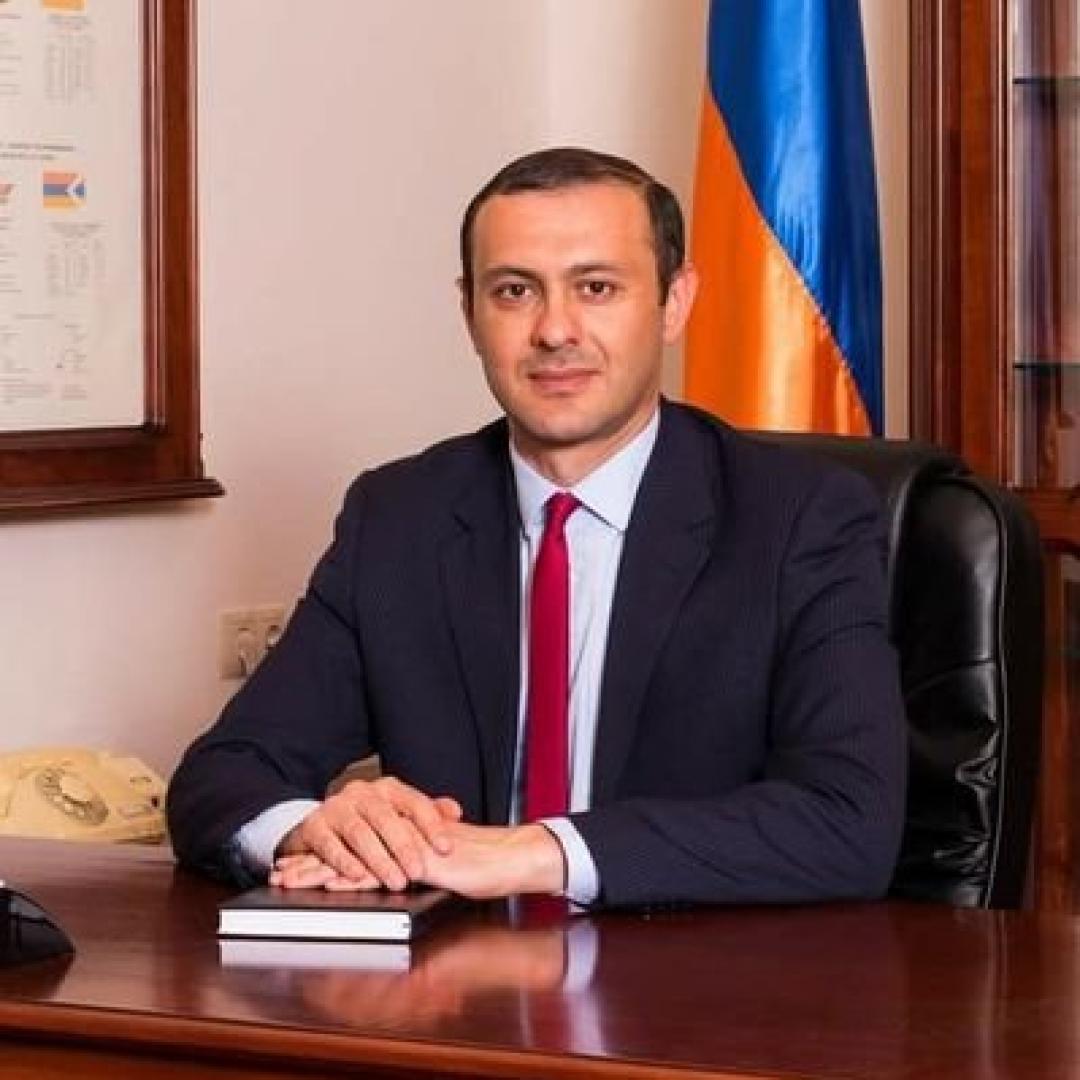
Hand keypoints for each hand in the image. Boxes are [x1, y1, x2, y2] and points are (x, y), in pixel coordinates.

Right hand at [269, 776, 461, 890]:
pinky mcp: (314, 826)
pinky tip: (357, 876)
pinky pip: (330, 845)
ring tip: (395, 880)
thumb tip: (454, 810)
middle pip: (386, 818)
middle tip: (418, 872)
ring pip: (359, 833)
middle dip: (404, 847)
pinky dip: (344, 862)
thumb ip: (427, 812)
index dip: (431, 826)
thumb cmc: (367, 822)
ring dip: (378, 860)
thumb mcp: (398, 814)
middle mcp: (362, 793)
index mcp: (388, 788)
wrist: (319, 823)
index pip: (414, 803)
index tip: (446, 847)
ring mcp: (336, 808)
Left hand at [274, 820, 566, 899]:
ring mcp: (403, 849)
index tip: (295, 865)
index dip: (324, 855)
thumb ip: (414, 865)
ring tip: (288, 879)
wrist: (504, 859)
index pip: (354, 845)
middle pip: (345, 849)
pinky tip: (328, 884)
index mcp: (397, 839)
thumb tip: (396, 876)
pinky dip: (350, 878)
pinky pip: (377, 872)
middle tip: (278, 871)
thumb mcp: (437, 869)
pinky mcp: (415, 863)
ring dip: (318, 870)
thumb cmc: (475, 865)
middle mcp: (396, 839)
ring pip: (353, 858)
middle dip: (309, 862)